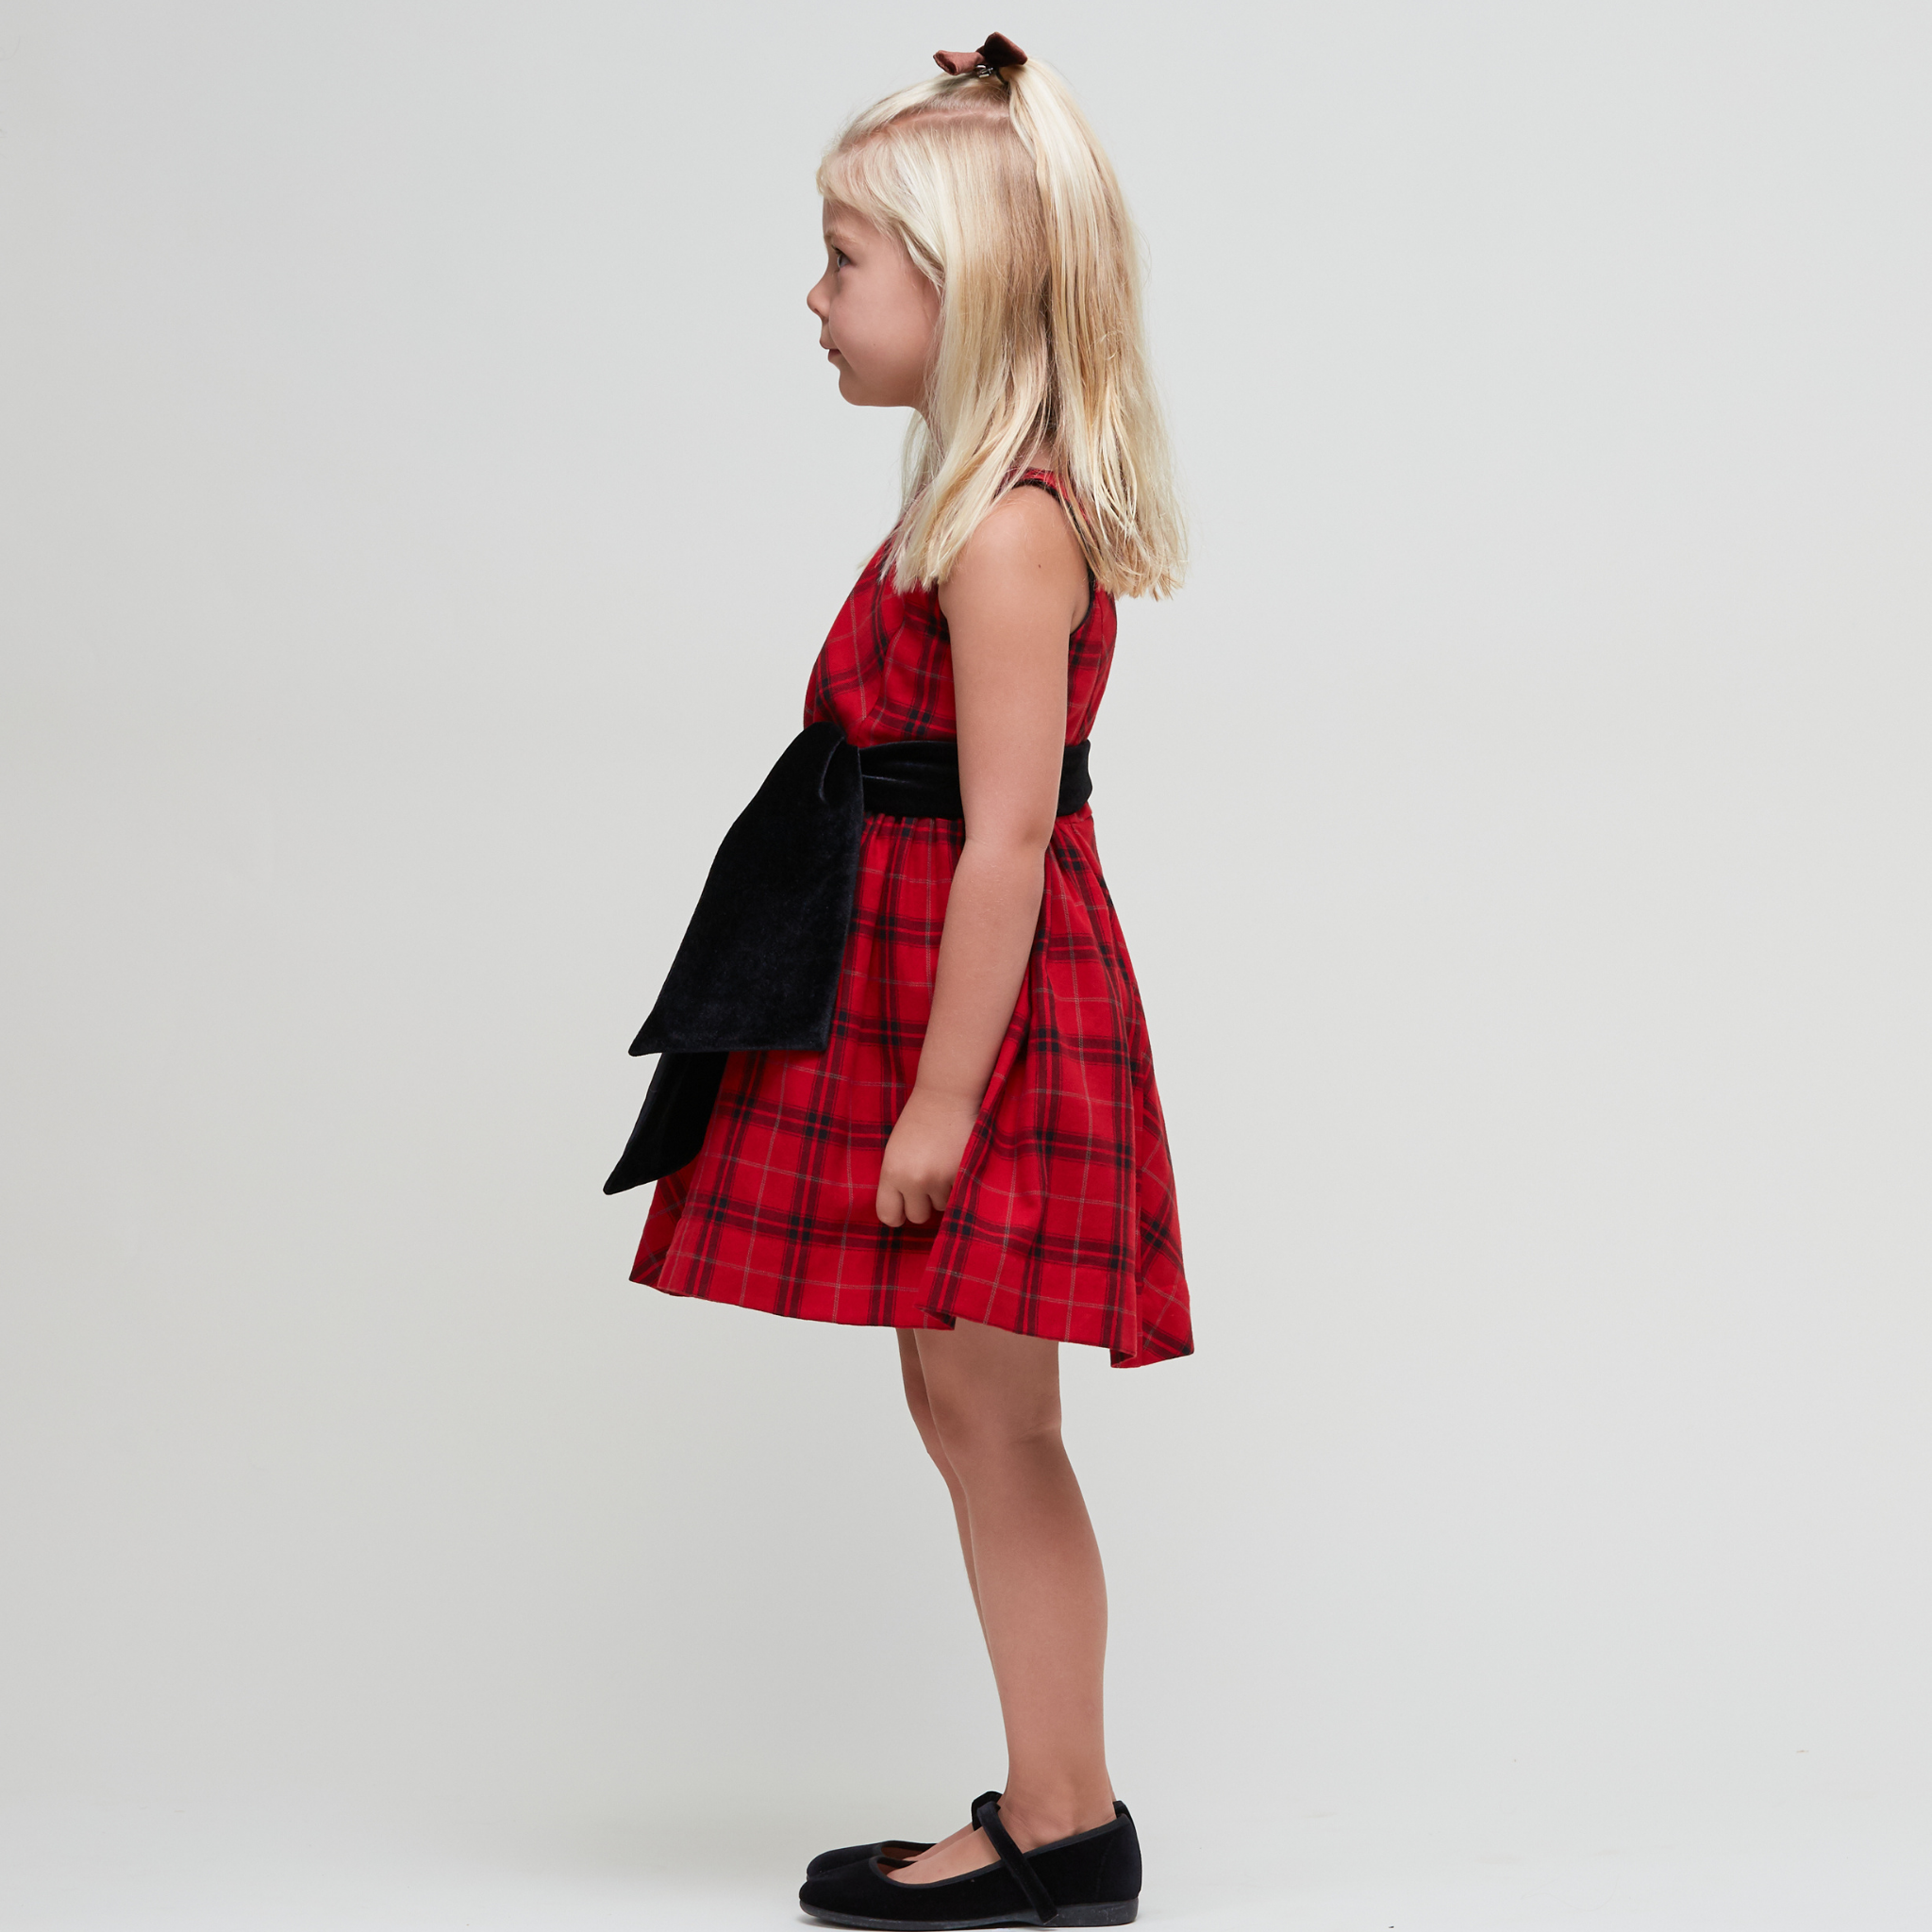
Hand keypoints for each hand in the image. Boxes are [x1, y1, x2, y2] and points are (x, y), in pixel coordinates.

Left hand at [876, 1086, 979, 1226]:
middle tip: (928, 1183)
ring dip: (944, 1193)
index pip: (888, 1215)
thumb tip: (901, 1214)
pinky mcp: (963, 1174)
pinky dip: (961, 1184)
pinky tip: (957, 1163)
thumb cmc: (917, 1122)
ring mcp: (940, 1179)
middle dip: (923, 1204)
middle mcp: (914, 1180)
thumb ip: (896, 1181)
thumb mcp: (895, 1152)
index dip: (896, 1216)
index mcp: (892, 1172)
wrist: (946, 1096)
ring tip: (944, 1166)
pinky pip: (961, 1194)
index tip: (902, 1211)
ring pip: (942, 1206)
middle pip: (917, 1217)